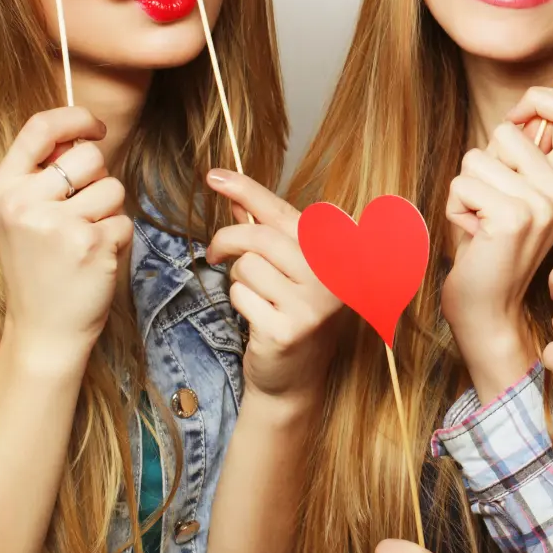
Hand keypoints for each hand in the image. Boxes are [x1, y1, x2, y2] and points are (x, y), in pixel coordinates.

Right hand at [0, 107, 131, 366]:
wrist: (43, 329)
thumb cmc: (38, 269)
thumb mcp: (20, 217)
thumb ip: (42, 176)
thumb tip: (83, 136)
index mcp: (2, 189)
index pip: (39, 128)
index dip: (75, 118)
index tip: (94, 127)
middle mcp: (24, 202)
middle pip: (89, 156)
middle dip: (98, 178)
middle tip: (82, 212)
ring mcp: (57, 224)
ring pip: (113, 188)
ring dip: (110, 213)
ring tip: (85, 240)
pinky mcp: (90, 244)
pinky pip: (124, 222)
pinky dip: (118, 240)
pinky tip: (95, 260)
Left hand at [204, 169, 341, 400]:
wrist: (294, 377)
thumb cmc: (291, 310)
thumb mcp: (287, 264)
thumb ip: (265, 227)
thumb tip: (230, 190)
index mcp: (338, 251)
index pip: (283, 212)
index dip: (246, 190)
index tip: (214, 175)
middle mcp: (333, 274)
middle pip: (259, 237)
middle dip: (227, 241)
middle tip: (216, 253)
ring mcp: (313, 304)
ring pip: (246, 266)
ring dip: (238, 279)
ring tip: (256, 295)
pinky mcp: (288, 329)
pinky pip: (241, 296)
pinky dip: (239, 303)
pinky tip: (257, 317)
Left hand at [441, 87, 552, 392]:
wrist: (489, 310)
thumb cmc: (491, 248)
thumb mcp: (518, 195)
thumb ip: (525, 157)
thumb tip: (522, 113)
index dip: (537, 102)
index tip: (514, 124)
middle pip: (506, 132)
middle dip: (483, 163)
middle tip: (490, 205)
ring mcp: (542, 205)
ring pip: (476, 157)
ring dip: (465, 189)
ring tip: (480, 222)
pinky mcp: (513, 218)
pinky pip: (462, 184)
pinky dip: (455, 208)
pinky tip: (473, 235)